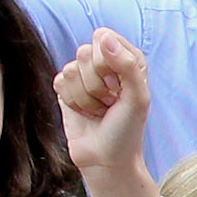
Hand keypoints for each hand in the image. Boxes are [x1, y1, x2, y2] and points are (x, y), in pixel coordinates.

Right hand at [54, 29, 151, 178]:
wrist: (105, 159)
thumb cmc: (127, 130)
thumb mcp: (137, 98)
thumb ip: (127, 65)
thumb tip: (104, 37)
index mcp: (127, 58)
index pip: (104, 38)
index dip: (108, 63)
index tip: (119, 87)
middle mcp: (105, 63)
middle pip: (84, 52)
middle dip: (97, 84)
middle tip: (110, 103)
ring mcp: (84, 75)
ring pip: (70, 69)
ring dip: (86, 98)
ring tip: (99, 110)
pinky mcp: (66, 88)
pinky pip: (59, 82)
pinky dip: (72, 102)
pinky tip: (84, 113)